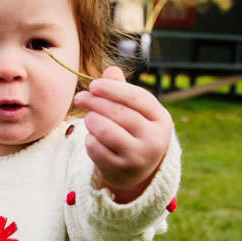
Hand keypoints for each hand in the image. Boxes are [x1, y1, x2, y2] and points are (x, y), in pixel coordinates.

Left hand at [74, 66, 172, 202]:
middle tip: (80, 97)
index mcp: (161, 120)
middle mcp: (154, 140)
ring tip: (89, 118)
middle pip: (120, 113)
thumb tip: (111, 70)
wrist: (136, 170)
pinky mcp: (120, 170)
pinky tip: (93, 138)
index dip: (113, 88)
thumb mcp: (135, 111)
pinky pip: (95, 148)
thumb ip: (122, 90)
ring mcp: (138, 158)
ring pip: (106, 130)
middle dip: (96, 102)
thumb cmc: (133, 131)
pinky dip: (89, 139)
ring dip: (91, 120)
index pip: (137, 97)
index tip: (93, 84)